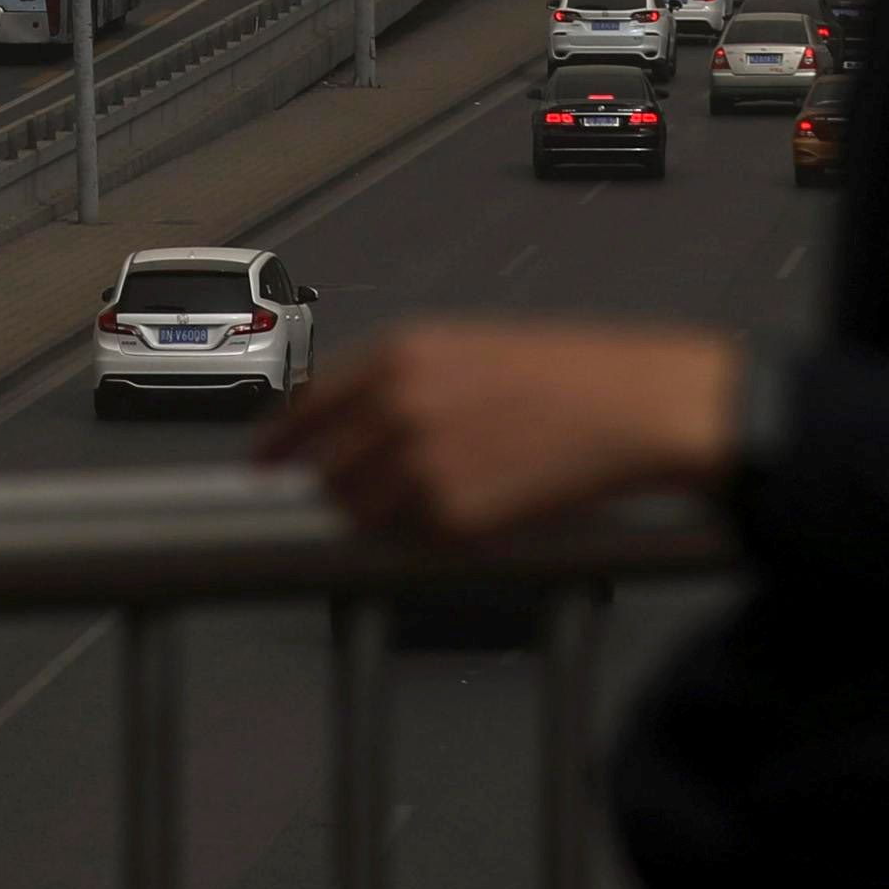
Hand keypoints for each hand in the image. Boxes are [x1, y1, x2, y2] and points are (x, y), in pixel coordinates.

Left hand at [257, 318, 743, 539]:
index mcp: (398, 354)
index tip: (262, 464)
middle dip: (337, 486)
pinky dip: (431, 534)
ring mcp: (419, 463)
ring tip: (436, 500)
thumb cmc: (563, 374)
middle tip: (368, 493)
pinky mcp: (450, 514)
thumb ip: (402, 382)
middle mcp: (396, 405)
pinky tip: (476, 507)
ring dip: (381, 516)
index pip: (307, 406)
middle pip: (327, 469)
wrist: (625, 406)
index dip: (278, 441)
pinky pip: (414, 538)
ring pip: (360, 512)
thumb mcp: (468, 349)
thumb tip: (353, 424)